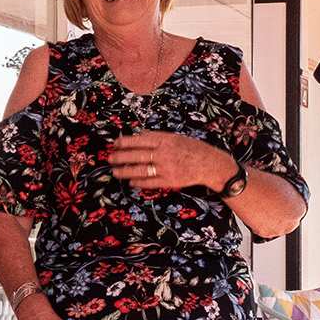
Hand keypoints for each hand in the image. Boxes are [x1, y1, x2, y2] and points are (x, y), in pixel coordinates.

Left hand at [106, 132, 232, 193]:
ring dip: (125, 171)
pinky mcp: (169, 181)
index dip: (125, 142)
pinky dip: (138, 182)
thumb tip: (139, 136)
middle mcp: (164, 153)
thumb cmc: (191, 148)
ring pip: (140, 170)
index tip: (115, 144)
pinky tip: (131, 182)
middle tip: (109, 158)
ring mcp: (166, 168)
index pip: (140, 140)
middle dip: (120, 157)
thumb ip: (157, 138)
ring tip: (115, 172)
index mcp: (165, 140)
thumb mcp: (175, 137)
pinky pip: (150, 182)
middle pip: (137, 155)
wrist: (209, 163)